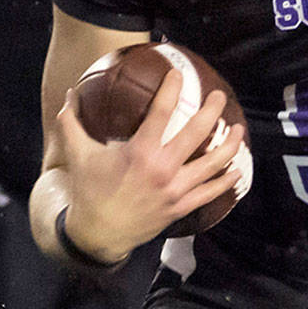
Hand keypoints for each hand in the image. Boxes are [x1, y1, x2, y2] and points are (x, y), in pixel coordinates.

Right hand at [55, 68, 245, 261]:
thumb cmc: (88, 191)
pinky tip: (237, 171)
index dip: (172, 89)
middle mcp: (163, 169)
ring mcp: (175, 190)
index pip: (162, 112)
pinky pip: (210, 193)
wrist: (98, 235)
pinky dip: (226, 182)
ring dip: (230, 145)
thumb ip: (72, 123)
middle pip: (197, 133)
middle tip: (220, 96)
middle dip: (212, 111)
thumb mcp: (77, 154)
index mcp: (140, 152)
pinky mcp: (181, 207)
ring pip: (213, 164)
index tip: (179, 74)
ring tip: (238, 129)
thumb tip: (69, 94)